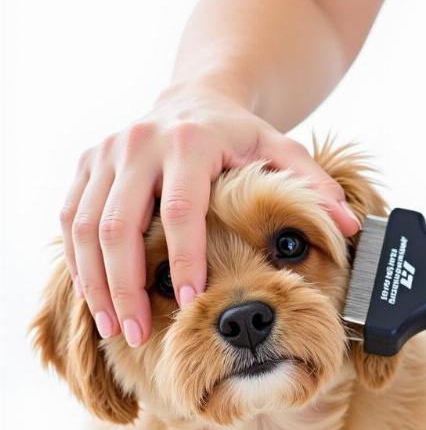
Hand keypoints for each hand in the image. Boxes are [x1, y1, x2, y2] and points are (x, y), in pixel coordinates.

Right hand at [60, 82, 360, 346]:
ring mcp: (106, 154)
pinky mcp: (87, 165)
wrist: (194, 98)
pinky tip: (95, 298)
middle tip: (139, 332)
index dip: (183, 258)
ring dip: (97, 281)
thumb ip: (313, 186)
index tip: (190, 301)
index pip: (181, 209)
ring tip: (115, 327)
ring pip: (86, 226)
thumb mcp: (283, 151)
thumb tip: (351, 227)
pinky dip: (78, 262)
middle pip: (120, 224)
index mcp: (191, 142)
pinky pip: (70, 218)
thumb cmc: (241, 136)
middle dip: (127, 284)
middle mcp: (140, 144)